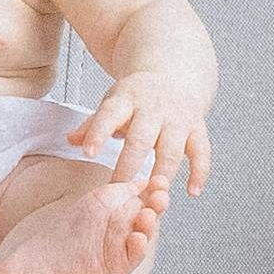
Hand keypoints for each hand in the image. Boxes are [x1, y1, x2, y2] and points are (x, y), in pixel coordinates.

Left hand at [68, 74, 215, 197]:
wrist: (173, 76)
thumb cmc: (136, 98)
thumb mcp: (112, 103)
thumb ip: (93, 124)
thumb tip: (71, 140)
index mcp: (127, 99)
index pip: (110, 115)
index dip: (98, 133)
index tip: (88, 152)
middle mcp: (154, 108)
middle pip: (141, 139)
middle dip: (129, 166)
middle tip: (117, 191)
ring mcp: (178, 119)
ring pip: (172, 150)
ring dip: (163, 174)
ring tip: (153, 197)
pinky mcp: (198, 128)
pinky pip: (201, 152)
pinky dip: (199, 172)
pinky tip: (192, 192)